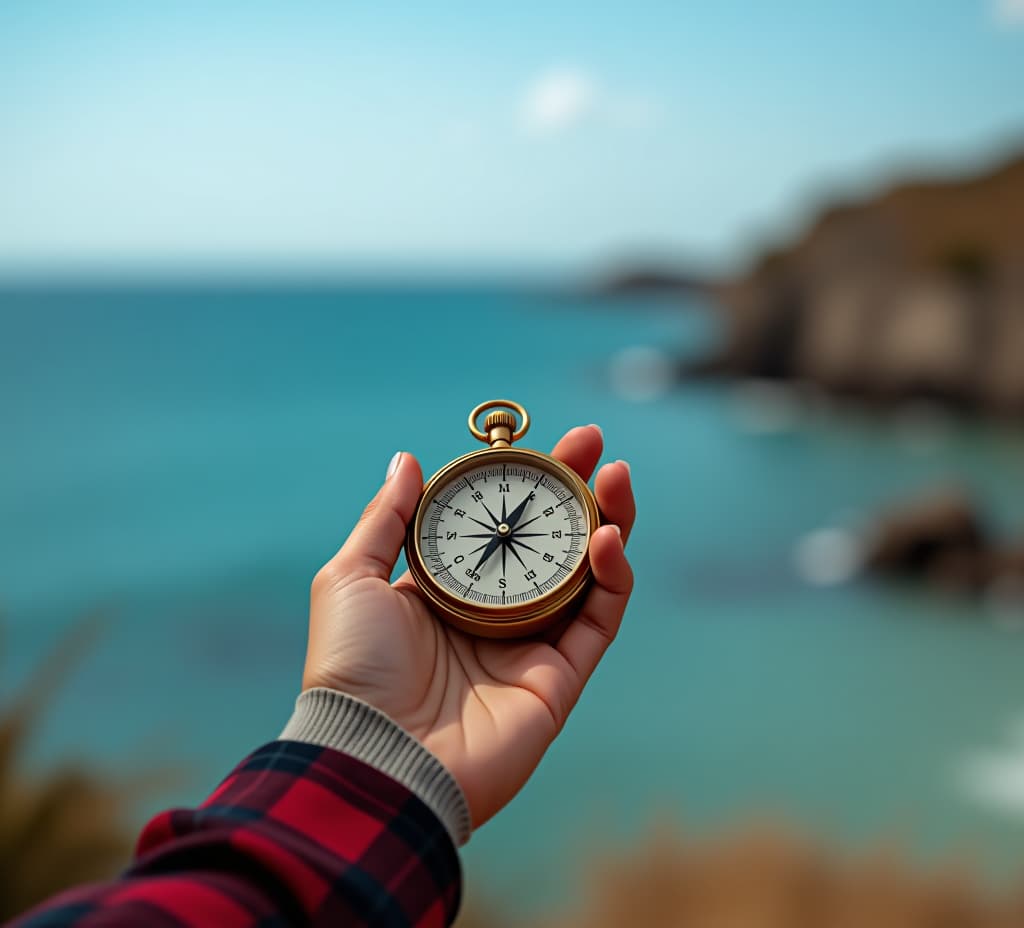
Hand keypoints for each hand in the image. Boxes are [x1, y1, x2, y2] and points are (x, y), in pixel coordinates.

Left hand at [303, 426, 634, 827]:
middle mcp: (494, 615)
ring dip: (610, 522)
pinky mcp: (559, 680)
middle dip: (577, 491)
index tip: (542, 441)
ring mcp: (530, 647)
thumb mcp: (352, 577)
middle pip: (550, 542)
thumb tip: (407, 459)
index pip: (498, 524)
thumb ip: (386, 518)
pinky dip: (613, 577)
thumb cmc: (352, 667)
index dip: (523, 483)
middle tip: (595, 444)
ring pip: (587, 576)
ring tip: (618, 478)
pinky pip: (599, 620)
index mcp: (448, 590)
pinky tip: (608, 536)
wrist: (373, 753)